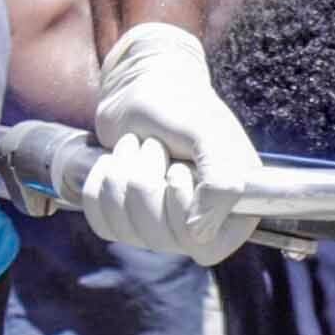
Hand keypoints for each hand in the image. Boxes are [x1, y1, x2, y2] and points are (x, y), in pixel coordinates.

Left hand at [81, 22, 262, 263]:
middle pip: (158, 237)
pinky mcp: (124, 217)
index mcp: (234, 212)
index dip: (182, 206)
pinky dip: (101, 182)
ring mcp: (159, 225)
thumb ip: (222, 181)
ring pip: (126, 228)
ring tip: (139, 148)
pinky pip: (101, 222)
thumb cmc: (183, 106)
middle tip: (156, 147)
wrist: (142, 88)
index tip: (181, 167)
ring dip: (124, 175)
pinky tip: (116, 161)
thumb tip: (199, 234)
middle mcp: (199, 225)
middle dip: (147, 181)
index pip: (203, 246)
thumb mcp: (209, 135)